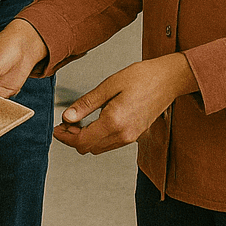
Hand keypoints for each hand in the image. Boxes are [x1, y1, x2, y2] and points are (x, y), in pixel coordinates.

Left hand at [53, 54, 198, 154]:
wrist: (169, 79)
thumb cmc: (141, 77)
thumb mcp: (108, 86)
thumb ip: (86, 104)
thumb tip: (67, 117)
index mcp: (115, 122)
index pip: (82, 141)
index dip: (65, 136)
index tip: (56, 128)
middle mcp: (124, 135)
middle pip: (88, 148)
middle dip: (72, 138)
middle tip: (63, 123)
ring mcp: (131, 137)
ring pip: (99, 148)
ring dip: (84, 139)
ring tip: (75, 122)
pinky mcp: (135, 135)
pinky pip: (110, 143)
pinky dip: (97, 137)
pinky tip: (92, 123)